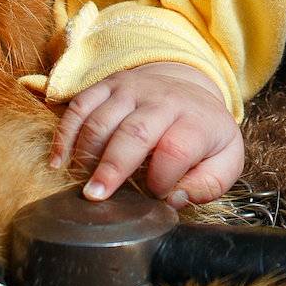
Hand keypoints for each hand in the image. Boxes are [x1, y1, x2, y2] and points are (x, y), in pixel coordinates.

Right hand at [49, 61, 244, 208]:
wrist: (189, 90)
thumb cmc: (203, 134)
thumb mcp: (225, 159)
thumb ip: (209, 184)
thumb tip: (175, 200)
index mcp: (196, 121)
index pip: (176, 149)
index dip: (162, 178)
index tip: (155, 196)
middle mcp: (163, 100)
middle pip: (135, 132)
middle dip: (113, 167)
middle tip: (96, 197)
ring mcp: (133, 90)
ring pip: (102, 120)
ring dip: (86, 154)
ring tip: (80, 183)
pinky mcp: (108, 85)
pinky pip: (80, 106)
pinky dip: (64, 134)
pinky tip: (59, 162)